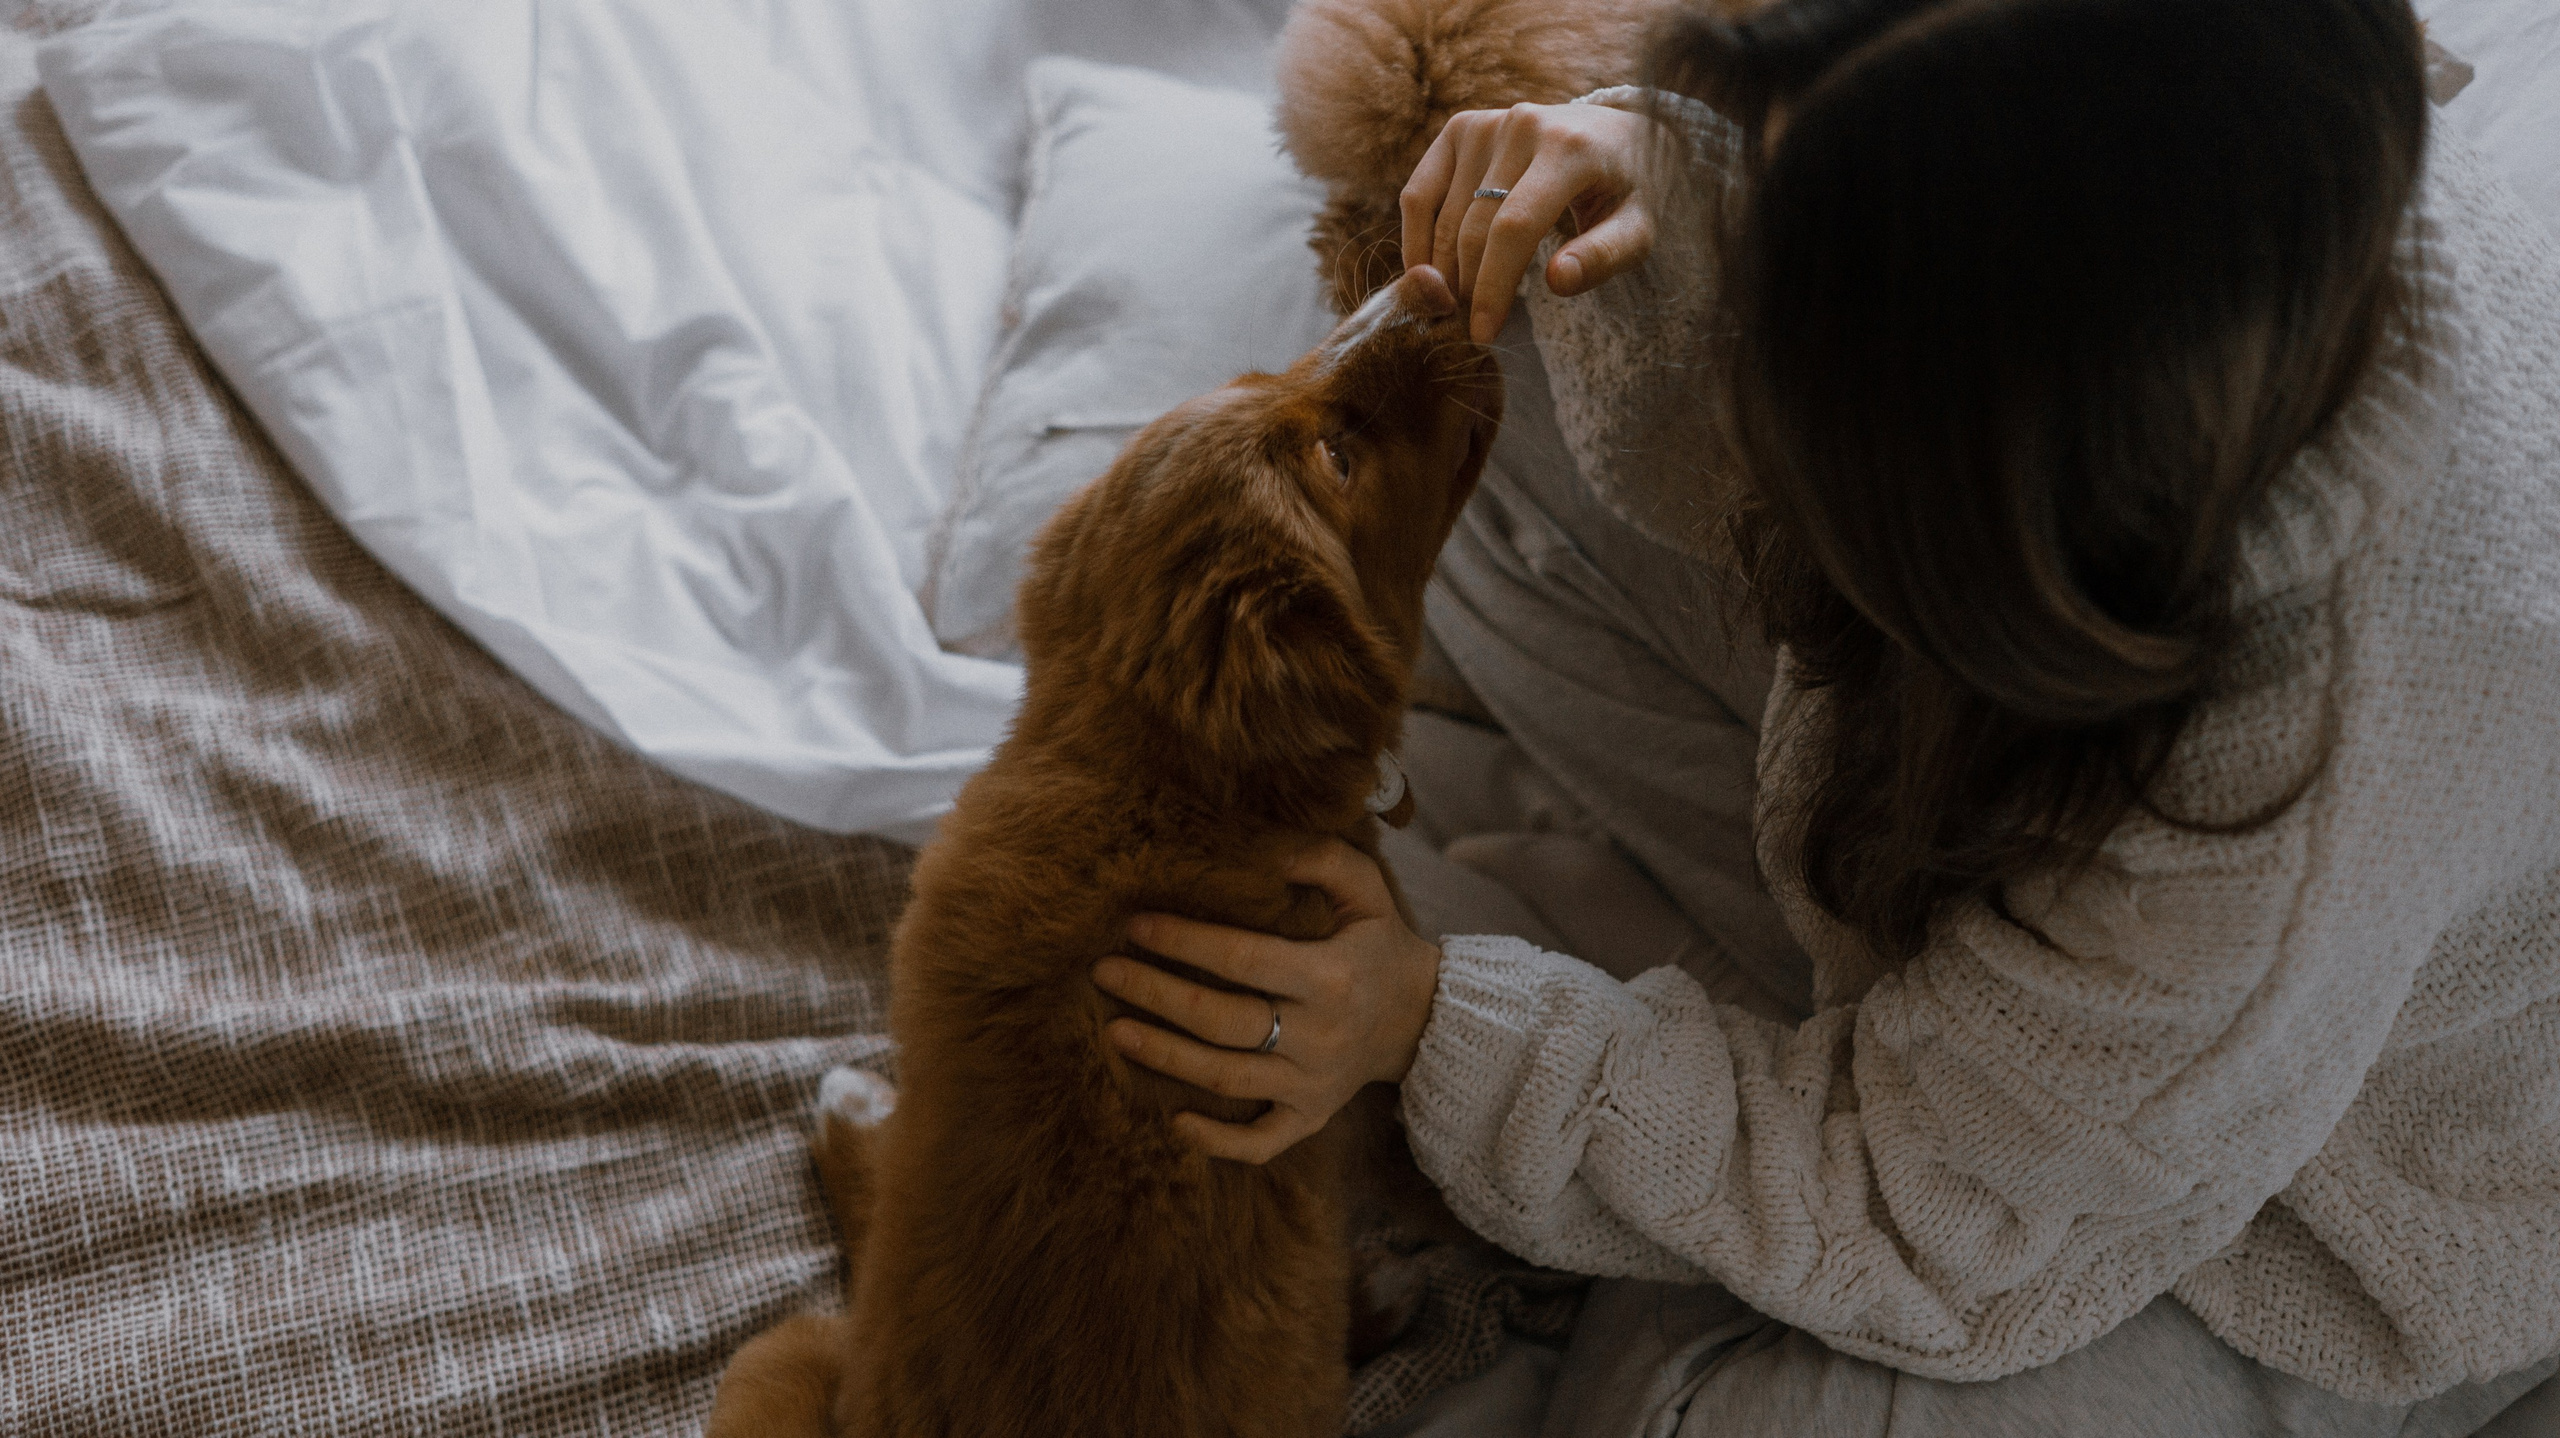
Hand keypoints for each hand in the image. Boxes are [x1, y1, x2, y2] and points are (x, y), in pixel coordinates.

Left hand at [1093, 839, 1442, 1163]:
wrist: (1422, 1018)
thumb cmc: (1379, 944)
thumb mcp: (1366, 890)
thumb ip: (1320, 858)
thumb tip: (1262, 846)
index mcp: (1329, 976)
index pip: (1242, 958)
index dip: (1184, 942)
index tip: (1135, 925)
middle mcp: (1320, 1035)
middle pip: (1222, 1021)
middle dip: (1156, 995)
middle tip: (1103, 972)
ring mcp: (1314, 1083)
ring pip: (1227, 1079)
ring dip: (1166, 1058)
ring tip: (1114, 1030)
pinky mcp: (1312, 1116)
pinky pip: (1263, 1141)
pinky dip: (1219, 1141)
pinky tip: (1174, 1122)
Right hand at [1401, 101, 1660, 343]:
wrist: (1618, 134)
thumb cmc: (1631, 190)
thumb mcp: (1639, 227)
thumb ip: (1604, 256)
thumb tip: (1558, 282)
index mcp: (1570, 149)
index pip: (1515, 227)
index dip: (1493, 286)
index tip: (1483, 332)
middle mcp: (1523, 125)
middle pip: (1475, 226)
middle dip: (1468, 286)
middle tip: (1472, 326)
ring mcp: (1487, 124)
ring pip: (1444, 216)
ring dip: (1443, 271)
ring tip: (1458, 306)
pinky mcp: (1461, 128)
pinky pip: (1420, 192)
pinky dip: (1416, 237)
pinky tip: (1428, 273)